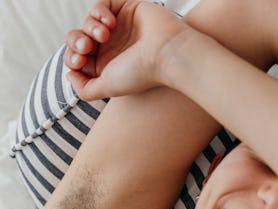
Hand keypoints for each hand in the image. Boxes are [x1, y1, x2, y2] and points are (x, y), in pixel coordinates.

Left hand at [64, 0, 186, 99]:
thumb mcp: (108, 87)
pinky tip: (111, 23)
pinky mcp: (125, 10)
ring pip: (87, 22)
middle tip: (86, 46)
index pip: (77, 59)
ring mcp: (119, 29)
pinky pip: (100, 5)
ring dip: (89, 27)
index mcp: (108, 68)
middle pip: (78, 39)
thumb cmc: (140, 73)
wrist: (166, 53)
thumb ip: (85, 89)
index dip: (71, 58)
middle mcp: (112, 49)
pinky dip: (99, 12)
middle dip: (76, 41)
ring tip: (104, 34)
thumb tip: (69, 74)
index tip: (80, 60)